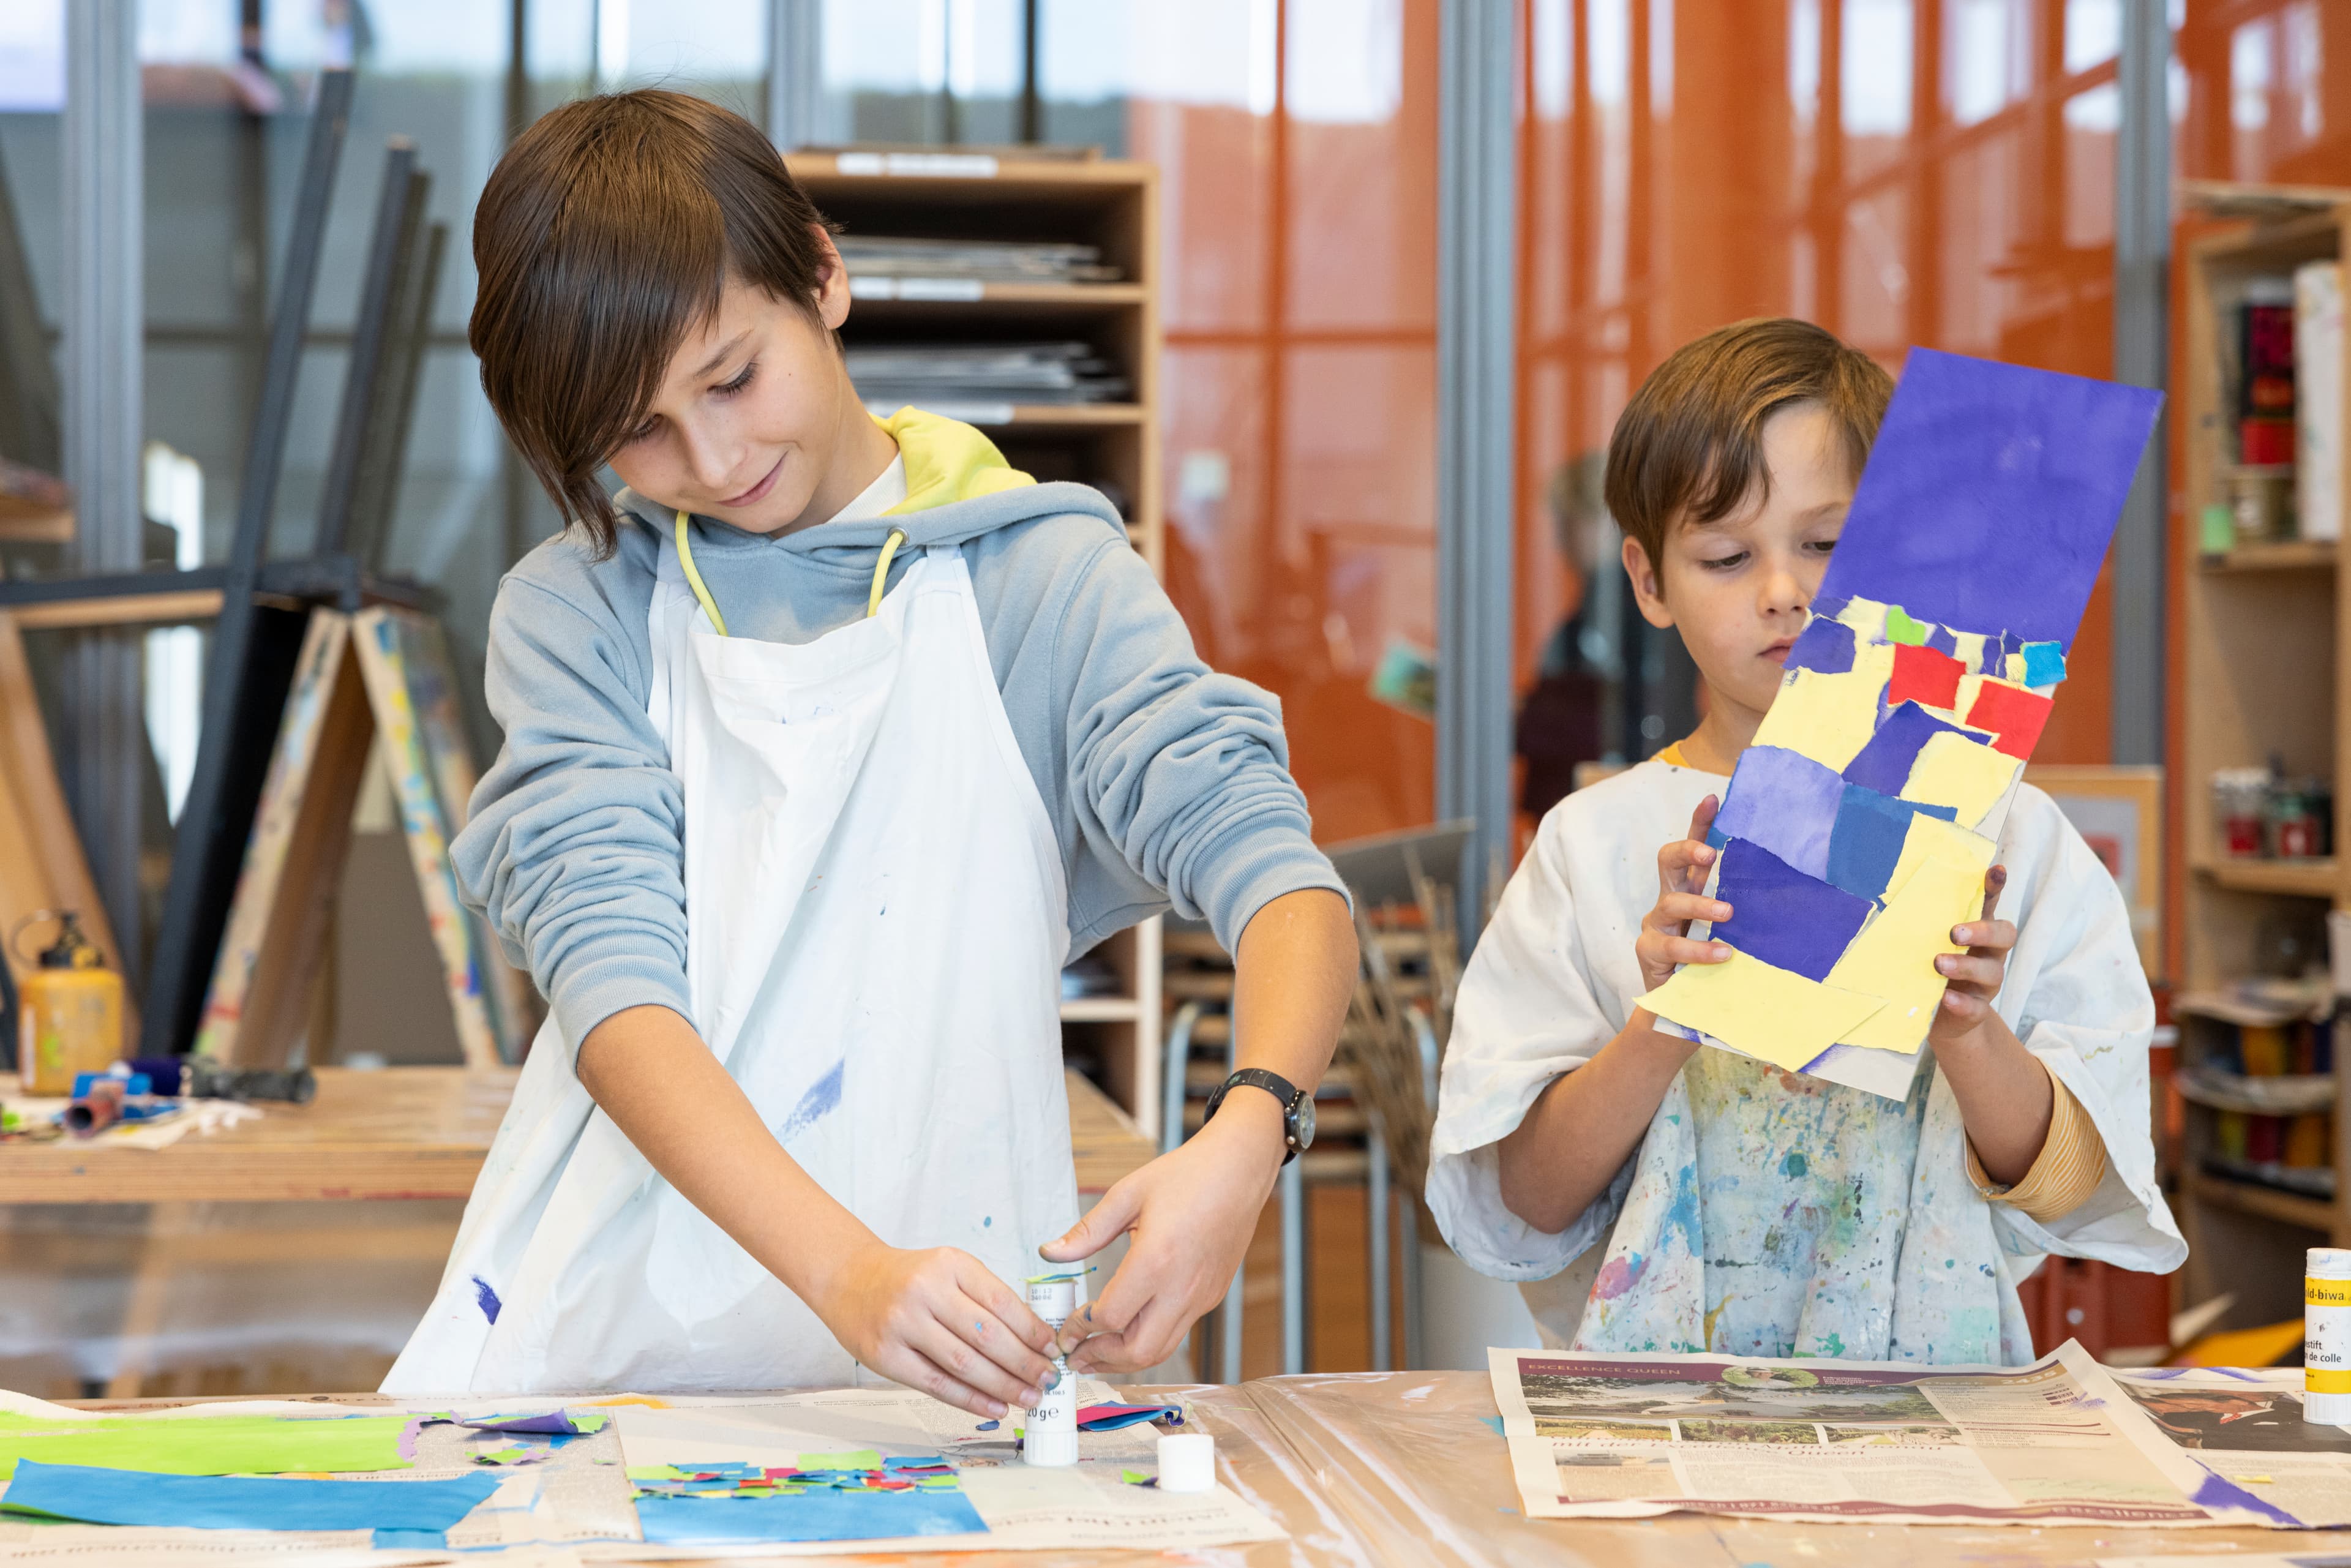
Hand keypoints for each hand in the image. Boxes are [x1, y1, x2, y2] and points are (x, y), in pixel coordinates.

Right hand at [812, 1243, 1059, 1418]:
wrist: (848, 1279)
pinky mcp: (885, 1356)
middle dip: (1024, 1363)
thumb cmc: (908, 1278)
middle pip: (987, 1336)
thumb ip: (984, 1298)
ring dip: (1003, 1386)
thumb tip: (1032, 1340)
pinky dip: (971, 1399)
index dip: (1032, 1330)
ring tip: (1029, 1398)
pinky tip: (995, 1406)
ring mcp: (902, 1324)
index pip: (1001, 1301)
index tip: (1052, 1349)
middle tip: (1049, 1381)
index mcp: (950, 1263)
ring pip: (964, 1364)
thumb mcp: (948, 1269)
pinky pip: (937, 1383)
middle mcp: (925, 1290)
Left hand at [1036, 1089, 1285, 1373]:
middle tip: (1075, 1356)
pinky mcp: (1212, 1296)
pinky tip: (1129, 1328)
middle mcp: (1182, 1287)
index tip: (1064, 1330)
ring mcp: (1201, 1296)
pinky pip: (1177, 1332)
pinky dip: (1149, 1341)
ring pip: (1161, 1350)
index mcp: (1156, 1260)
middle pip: (1138, 1350)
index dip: (1080, 1330)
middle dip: (1101, 1359)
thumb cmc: (1187, 1175)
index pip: (1111, 1317)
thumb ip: (1087, 1231)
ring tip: (1097, 1352)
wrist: (1240, 1170)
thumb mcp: (1128, 1194)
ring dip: (1125, 1358)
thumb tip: (1050, 1253)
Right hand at [1635, 796, 1732, 992]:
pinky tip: (1721, 953)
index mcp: (1692, 888)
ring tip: (1728, 913)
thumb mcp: (1734, 933)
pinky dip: (1698, 949)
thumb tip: (1795, 896)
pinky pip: (1671, 945)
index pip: (1693, 849)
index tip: (1713, 799)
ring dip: (1701, 904)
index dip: (1699, 823)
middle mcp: (1670, 900)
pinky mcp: (1649, 951)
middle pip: (1668, 861)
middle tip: (1712, 853)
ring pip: (1671, 902)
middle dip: (1688, 850)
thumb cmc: (1713, 965)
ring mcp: (1656, 924)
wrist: (1679, 1011)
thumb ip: (1748, 914)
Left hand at [1930, 865, 2015, 1049]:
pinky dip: (1962, 1002)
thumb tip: (1887, 895)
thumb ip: (1921, 925)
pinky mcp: (1976, 1011)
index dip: (1994, 888)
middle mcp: (1989, 954)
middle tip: (1954, 932)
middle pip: (2003, 936)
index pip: (1989, 905)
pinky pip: (1976, 1007)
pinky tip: (1946, 997)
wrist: (1938, 1018)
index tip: (1995, 871)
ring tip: (1939, 964)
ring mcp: (1986, 984)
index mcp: (1977, 932)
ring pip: (1990, 972)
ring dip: (1965, 965)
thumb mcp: (1926, 944)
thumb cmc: (1930, 969)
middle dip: (1982, 931)